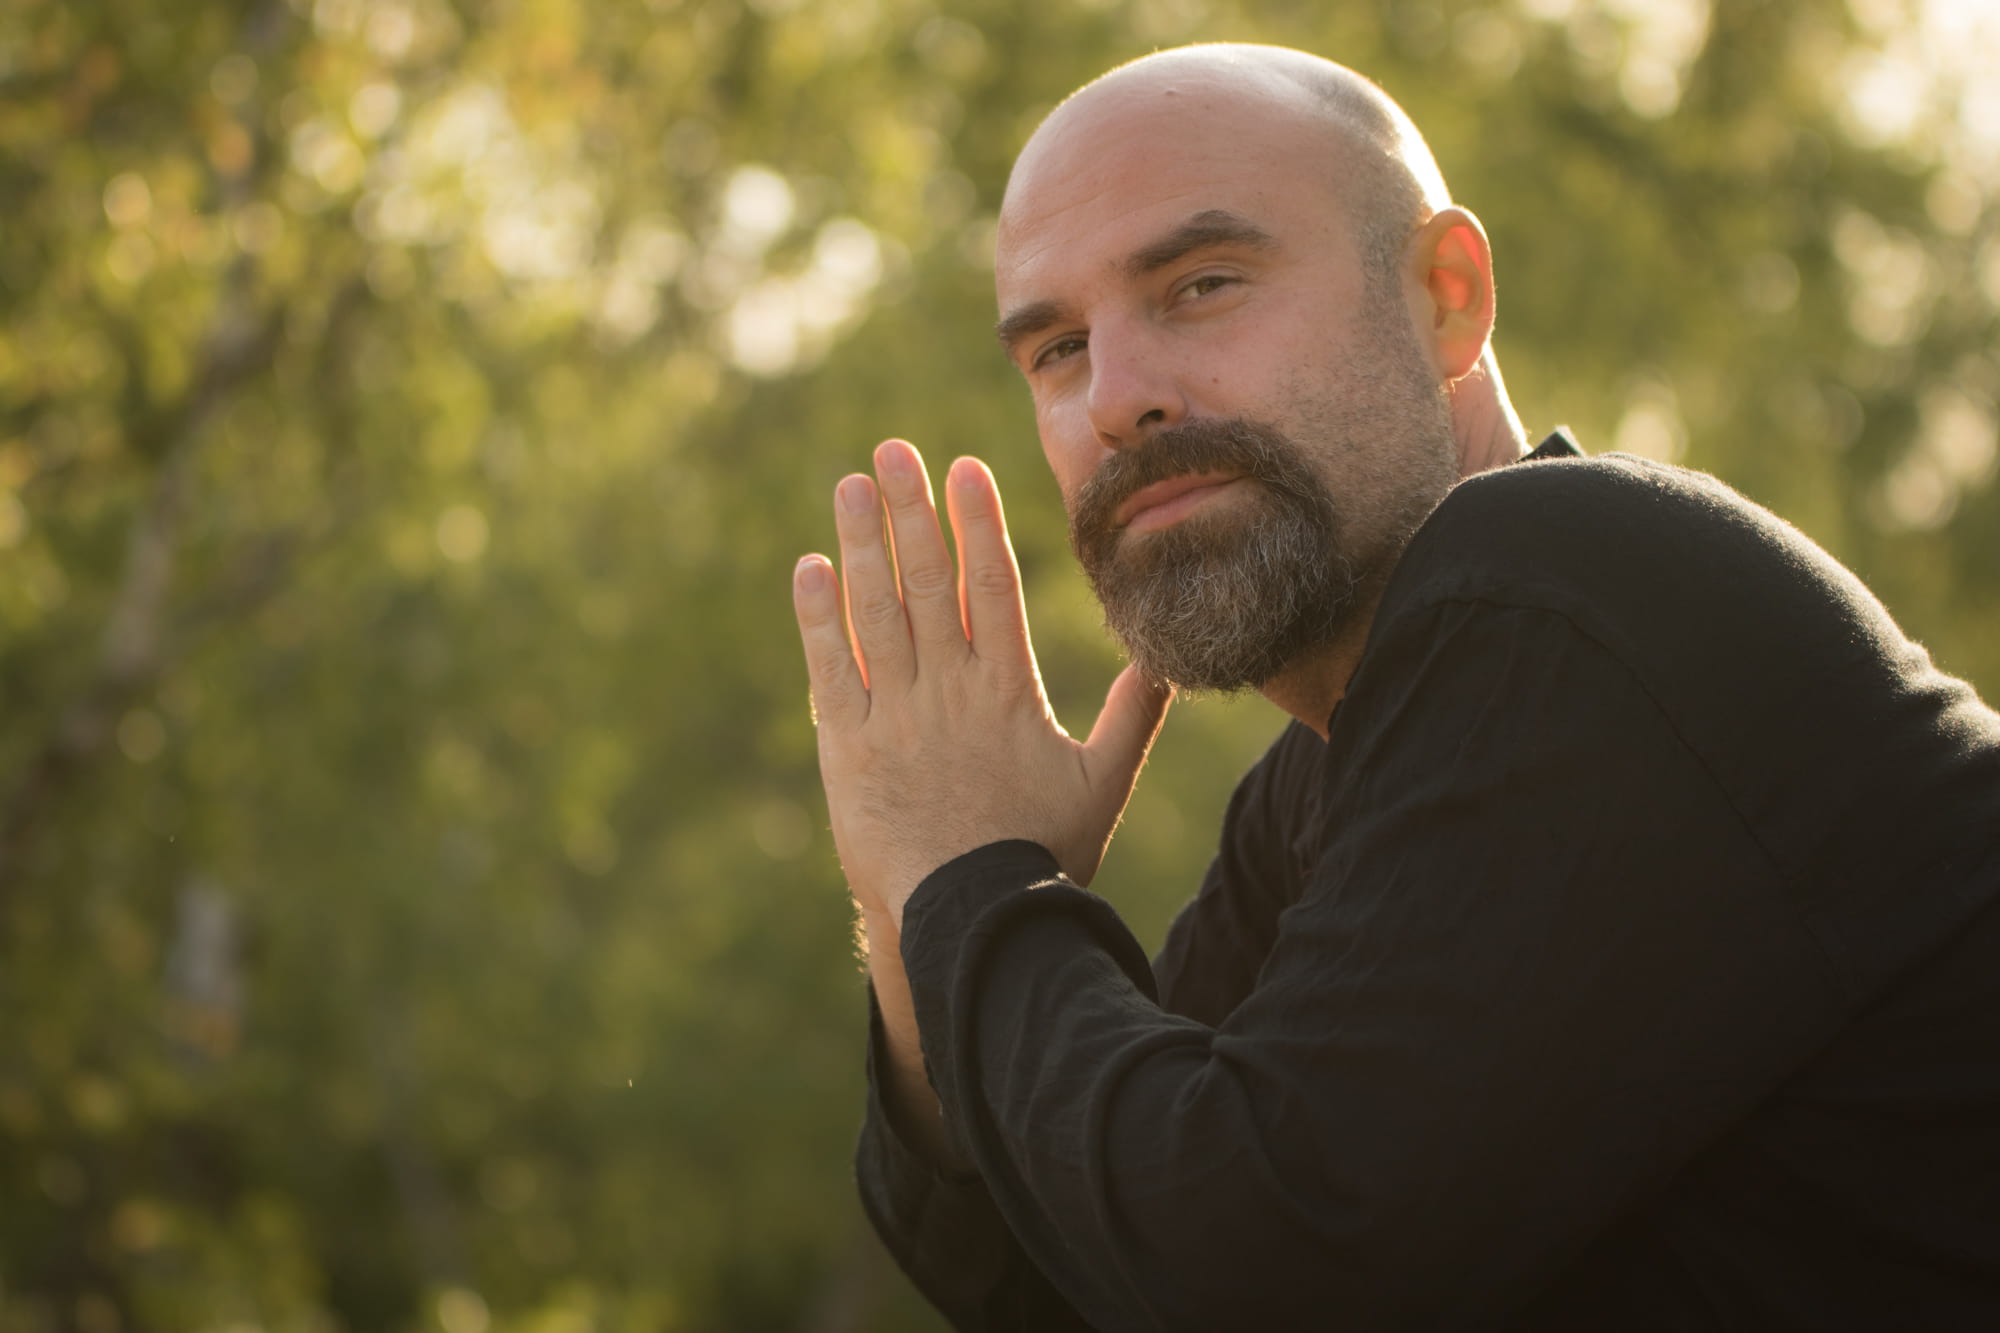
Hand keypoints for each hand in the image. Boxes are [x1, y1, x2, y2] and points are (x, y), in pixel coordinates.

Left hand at [793, 439, 1171, 928]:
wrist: (970, 920)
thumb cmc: (1042, 856)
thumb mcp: (1103, 785)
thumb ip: (1133, 715)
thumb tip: (1166, 656)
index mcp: (1010, 691)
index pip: (992, 586)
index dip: (977, 522)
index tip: (964, 468)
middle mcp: (951, 689)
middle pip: (928, 581)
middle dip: (911, 509)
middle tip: (893, 449)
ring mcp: (897, 715)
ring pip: (875, 612)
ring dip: (861, 543)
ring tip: (850, 485)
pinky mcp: (850, 747)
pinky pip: (829, 669)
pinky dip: (819, 618)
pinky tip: (811, 569)